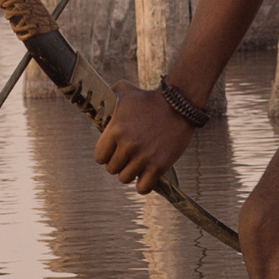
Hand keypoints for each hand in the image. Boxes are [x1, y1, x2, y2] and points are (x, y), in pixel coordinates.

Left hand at [96, 80, 196, 194]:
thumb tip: (101, 94)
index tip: (114, 151)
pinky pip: (143, 187)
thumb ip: (111, 93)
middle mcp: (127, 146)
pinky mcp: (159, 166)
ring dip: (131, 173)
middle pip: (112, 169)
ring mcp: (143, 157)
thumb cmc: (151, 98)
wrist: (179, 104)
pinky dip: (144, 184)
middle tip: (128, 156)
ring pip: (125, 179)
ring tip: (138, 164)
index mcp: (115, 130)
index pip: (99, 157)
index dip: (106, 155)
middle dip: (119, 163)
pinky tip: (147, 175)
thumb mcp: (126, 90)